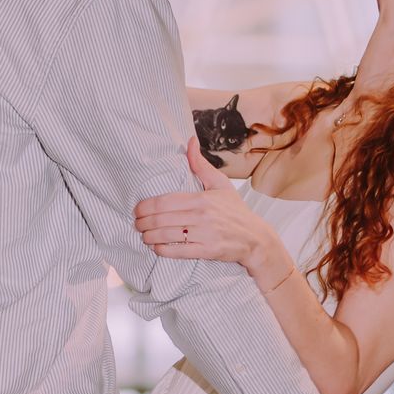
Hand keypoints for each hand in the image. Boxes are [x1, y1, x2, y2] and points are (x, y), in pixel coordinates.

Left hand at [135, 140, 273, 272]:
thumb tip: (190, 141)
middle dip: (143, 222)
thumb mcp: (220, 184)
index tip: (137, 210)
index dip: (145, 207)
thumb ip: (200, 164)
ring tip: (144, 236)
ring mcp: (204, 234)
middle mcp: (201, 215)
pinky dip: (162, 250)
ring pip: (166, 235)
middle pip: (161, 218)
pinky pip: (178, 252)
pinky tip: (156, 247)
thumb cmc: (236, 210)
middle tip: (137, 224)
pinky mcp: (207, 251)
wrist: (255, 238)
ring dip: (149, 237)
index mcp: (201, 198)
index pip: (164, 201)